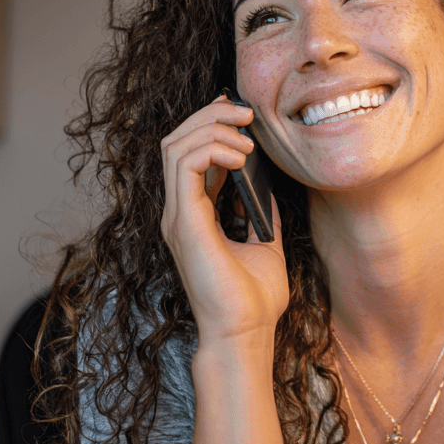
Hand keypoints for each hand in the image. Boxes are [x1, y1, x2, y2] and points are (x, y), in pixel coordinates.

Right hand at [159, 95, 287, 351]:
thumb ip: (260, 213)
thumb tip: (268, 186)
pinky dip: (213, 149)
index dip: (211, 125)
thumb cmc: (253, 300)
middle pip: (176, 141)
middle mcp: (180, 211)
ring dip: (212, 128)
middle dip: (210, 115)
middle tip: (245, 111)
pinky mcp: (184, 221)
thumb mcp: (264, 243)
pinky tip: (240, 156)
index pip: (189, 155)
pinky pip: (185, 164)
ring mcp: (178, 216)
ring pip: (175, 145)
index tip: (241, 112)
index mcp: (194, 215)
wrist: (245, 333)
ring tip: (247, 136)